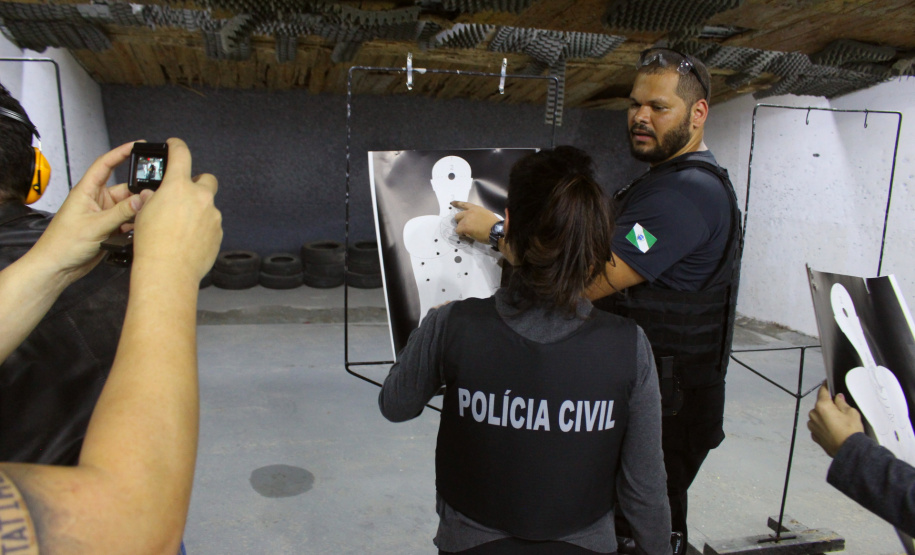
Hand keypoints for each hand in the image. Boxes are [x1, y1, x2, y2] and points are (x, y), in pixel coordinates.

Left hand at [29, 141, 150, 284]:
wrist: (57, 267)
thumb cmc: (63, 243)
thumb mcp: (96, 225)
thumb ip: (122, 212)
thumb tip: (144, 198)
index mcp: (87, 190)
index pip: (105, 164)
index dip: (121, 152)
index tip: (138, 145)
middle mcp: (96, 200)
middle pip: (124, 189)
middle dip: (139, 192)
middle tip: (156, 193)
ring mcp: (103, 215)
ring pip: (128, 207)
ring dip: (138, 211)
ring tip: (150, 214)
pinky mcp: (109, 229)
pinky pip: (128, 222)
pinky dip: (135, 224)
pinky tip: (142, 228)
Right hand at [132, 138, 221, 281]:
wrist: (168, 271)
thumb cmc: (152, 244)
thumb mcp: (143, 212)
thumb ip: (152, 198)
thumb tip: (154, 196)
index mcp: (178, 187)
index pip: (181, 154)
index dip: (177, 146)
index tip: (175, 145)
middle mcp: (200, 197)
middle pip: (207, 179)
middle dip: (198, 182)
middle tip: (185, 193)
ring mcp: (212, 216)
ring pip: (208, 206)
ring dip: (198, 211)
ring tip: (181, 227)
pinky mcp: (219, 233)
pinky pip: (211, 225)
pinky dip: (202, 228)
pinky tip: (188, 240)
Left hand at [451, 200, 499, 242]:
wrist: (495, 230)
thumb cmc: (493, 224)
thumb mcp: (486, 214)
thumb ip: (478, 214)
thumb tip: (474, 220)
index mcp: (475, 208)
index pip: (464, 204)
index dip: (457, 203)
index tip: (451, 203)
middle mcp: (469, 212)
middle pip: (457, 216)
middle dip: (460, 221)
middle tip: (465, 227)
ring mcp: (466, 219)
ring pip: (458, 225)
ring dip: (462, 229)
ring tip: (469, 232)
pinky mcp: (464, 227)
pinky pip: (458, 231)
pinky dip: (461, 234)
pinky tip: (467, 235)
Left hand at [808, 382, 864, 457]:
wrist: (849, 451)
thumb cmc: (851, 431)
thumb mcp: (851, 413)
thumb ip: (842, 403)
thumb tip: (838, 398)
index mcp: (822, 406)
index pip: (822, 391)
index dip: (826, 386)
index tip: (827, 383)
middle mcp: (814, 415)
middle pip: (820, 405)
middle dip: (828, 405)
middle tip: (839, 409)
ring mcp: (812, 426)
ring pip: (817, 416)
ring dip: (824, 416)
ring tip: (837, 422)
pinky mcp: (814, 435)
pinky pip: (818, 426)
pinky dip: (823, 426)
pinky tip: (833, 430)